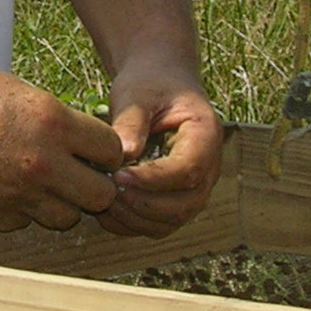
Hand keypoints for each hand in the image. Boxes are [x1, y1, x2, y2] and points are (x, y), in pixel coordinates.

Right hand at [0, 54, 129, 231]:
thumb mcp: (25, 94)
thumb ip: (61, 124)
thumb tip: (90, 147)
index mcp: (54, 124)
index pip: (112, 152)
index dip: (106, 152)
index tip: (95, 150)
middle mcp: (42, 164)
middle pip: (100, 196)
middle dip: (93, 185)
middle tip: (78, 173)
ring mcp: (17, 194)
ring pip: (66, 218)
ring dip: (61, 203)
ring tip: (42, 183)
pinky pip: (25, 223)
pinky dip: (23, 211)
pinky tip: (8, 187)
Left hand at [96, 62, 222, 237]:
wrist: (157, 85)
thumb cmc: (149, 85)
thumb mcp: (137, 93)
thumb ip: (132, 121)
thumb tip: (124, 154)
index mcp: (205, 135)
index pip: (188, 170)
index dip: (153, 180)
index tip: (118, 174)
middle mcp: (208, 168)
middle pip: (185, 204)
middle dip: (143, 205)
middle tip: (107, 192)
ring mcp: (194, 188)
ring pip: (171, 221)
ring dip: (135, 219)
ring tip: (103, 200)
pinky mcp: (175, 200)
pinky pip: (158, 225)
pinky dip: (131, 225)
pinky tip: (105, 210)